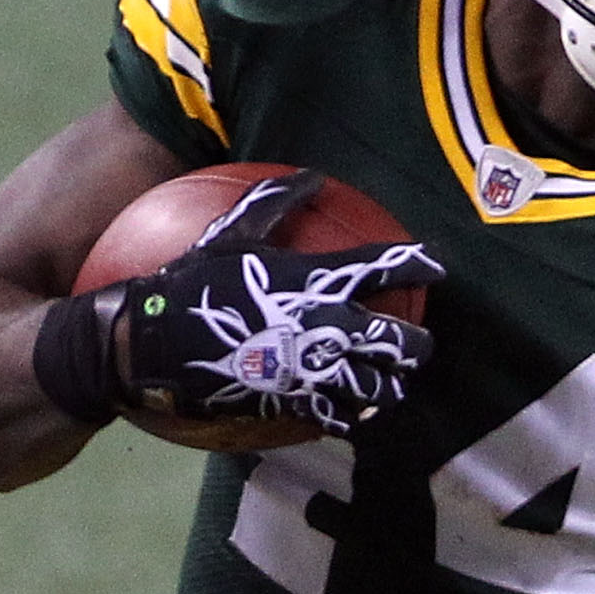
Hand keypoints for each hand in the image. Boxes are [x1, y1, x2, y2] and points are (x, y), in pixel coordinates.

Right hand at [121, 171, 440, 434]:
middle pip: (399, 340)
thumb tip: (310, 175)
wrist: (158, 339)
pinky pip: (338, 417)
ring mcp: (314, 368)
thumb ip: (277, 203)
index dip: (420, 265)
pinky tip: (353, 416)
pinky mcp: (294, 401)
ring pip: (378, 386)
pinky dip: (351, 417)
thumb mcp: (233, 232)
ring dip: (390, 387)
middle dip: (417, 345)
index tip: (437, 267)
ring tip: (392, 385)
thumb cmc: (193, 280)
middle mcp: (328, 325)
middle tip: (418, 345)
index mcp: (319, 279)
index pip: (387, 268)